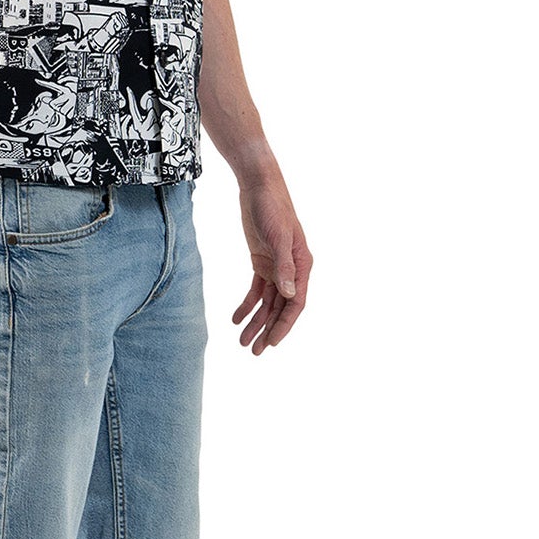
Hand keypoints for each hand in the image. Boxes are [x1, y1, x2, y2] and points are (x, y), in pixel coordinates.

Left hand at [231, 171, 310, 353]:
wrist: (258, 187)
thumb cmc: (273, 208)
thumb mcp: (278, 237)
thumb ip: (285, 267)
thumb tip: (290, 295)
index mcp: (302, 265)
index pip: (296, 303)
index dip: (284, 325)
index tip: (271, 343)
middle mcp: (292, 269)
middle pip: (281, 307)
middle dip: (268, 329)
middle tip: (254, 351)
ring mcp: (277, 266)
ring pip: (268, 302)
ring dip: (257, 321)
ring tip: (242, 341)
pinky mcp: (262, 261)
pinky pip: (256, 290)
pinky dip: (247, 304)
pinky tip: (236, 318)